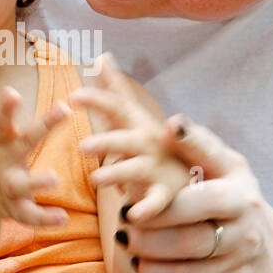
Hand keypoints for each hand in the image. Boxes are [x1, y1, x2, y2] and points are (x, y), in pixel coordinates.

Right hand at [0, 65, 70, 227]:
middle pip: (23, 142)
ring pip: (21, 184)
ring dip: (37, 181)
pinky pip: (29, 215)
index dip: (6, 107)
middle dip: (42, 127)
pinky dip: (45, 218)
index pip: (1, 120)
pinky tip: (63, 218)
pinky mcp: (13, 209)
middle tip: (63, 109)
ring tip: (55, 178)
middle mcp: (1, 161)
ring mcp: (6, 186)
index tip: (13, 92)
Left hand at [67, 51, 189, 217]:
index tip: (73, 95)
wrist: (198, 177)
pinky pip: (156, 203)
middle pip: (127, 139)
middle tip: (82, 146)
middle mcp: (150, 144)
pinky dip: (147, 210)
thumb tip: (102, 56)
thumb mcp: (136, 116)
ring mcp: (159, 169)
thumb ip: (117, 89)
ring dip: (118, 172)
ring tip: (96, 178)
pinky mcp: (166, 195)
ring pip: (137, 170)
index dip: (97, 99)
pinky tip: (131, 216)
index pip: (118, 108)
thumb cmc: (157, 145)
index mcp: (139, 124)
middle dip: (107, 141)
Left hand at [100, 113, 272, 272]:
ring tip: (126, 239)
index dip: (191, 141)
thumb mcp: (227, 174)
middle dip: (154, 212)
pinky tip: (139, 265)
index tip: (167, 128)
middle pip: (193, 207)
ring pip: (188, 245)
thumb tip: (170, 123)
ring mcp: (240, 246)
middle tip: (125, 214)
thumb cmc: (234, 207)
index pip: (213, 154)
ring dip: (148, 244)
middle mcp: (244, 208)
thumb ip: (198, 150)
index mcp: (237, 177)